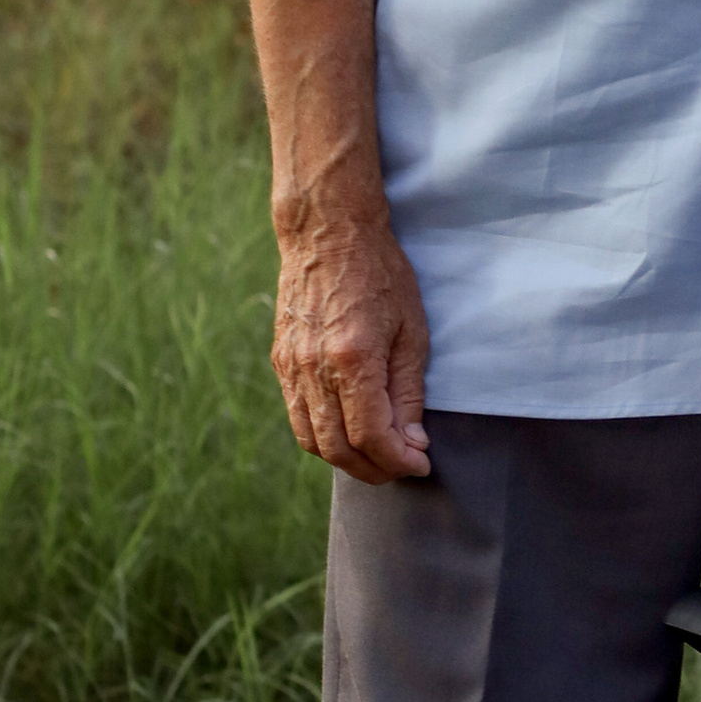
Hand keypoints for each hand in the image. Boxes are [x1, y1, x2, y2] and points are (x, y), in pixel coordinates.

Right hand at [270, 197, 432, 484]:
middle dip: (374, 469)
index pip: (371, 436)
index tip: (420, 464)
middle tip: (402, 468)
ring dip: (346, 459)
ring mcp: (291, 366)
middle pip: (337, 448)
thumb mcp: (412, 331)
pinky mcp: (280, 361)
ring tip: (378, 456)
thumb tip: (411, 442)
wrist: (328, 232)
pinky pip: (298, 416)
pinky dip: (324, 436)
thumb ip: (409, 392)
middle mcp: (313, 368)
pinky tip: (350, 430)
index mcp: (352, 359)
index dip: (397, 461)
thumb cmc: (380, 274)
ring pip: (311, 439)